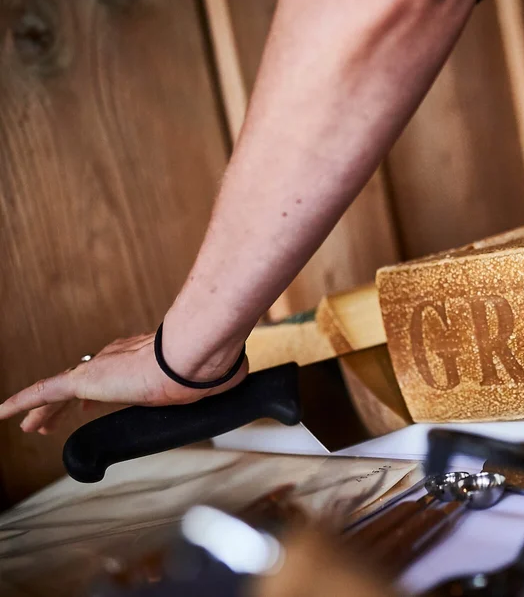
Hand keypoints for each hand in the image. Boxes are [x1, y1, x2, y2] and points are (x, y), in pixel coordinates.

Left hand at [0, 333, 248, 434]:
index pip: (113, 376)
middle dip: (66, 403)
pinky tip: (3, 414)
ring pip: (60, 390)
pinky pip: (43, 392)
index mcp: (142, 361)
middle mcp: (117, 360)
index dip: (97, 391)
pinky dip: (21, 403)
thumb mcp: (208, 380)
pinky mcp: (86, 379)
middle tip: (51, 418)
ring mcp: (101, 368)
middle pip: (83, 383)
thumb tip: (241, 375)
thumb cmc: (205, 370)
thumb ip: (216, 377)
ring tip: (30, 426)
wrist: (194, 357)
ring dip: (43, 409)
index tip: (91, 403)